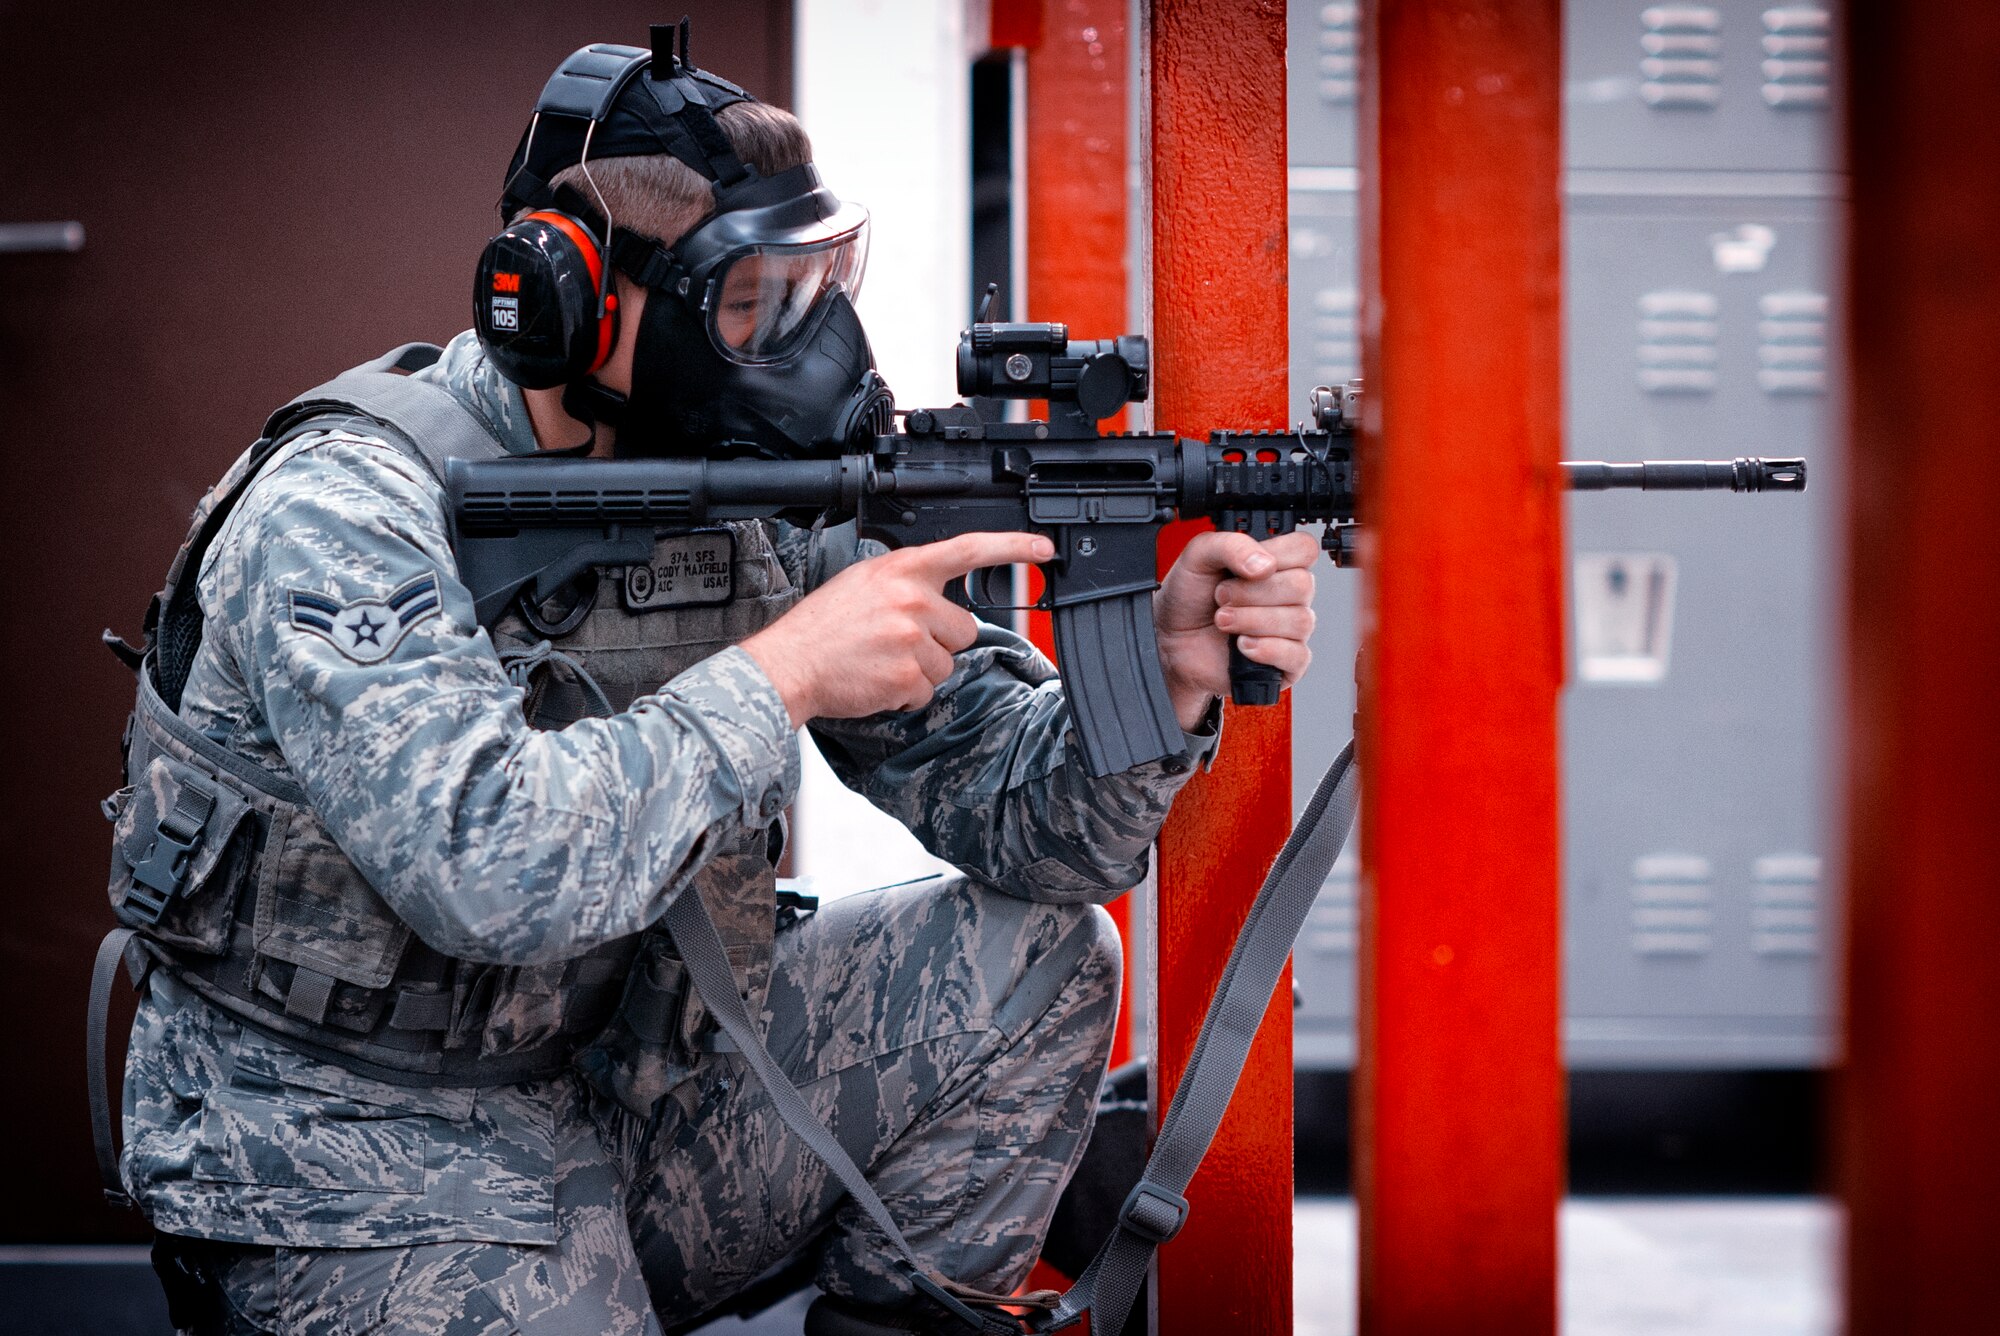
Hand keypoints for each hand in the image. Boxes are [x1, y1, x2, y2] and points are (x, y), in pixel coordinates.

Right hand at [742, 531, 1055, 724]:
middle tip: (897, 644)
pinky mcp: (910, 675)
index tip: (1043, 549)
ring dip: (920, 672)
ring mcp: (913, 638)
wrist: (788, 665)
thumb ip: (906, 584)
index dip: (1012, 547)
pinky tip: (876, 681)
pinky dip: (905, 696)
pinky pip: (927, 693)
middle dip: (939, 643)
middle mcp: (912, 598)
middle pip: (964, 628)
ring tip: (880, 663)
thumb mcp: (863, 584)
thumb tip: (939, 599)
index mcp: (902, 569)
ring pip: (947, 665)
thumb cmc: (821, 628)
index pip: (968, 549)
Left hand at [1154, 530, 1319, 728]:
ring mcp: (1290, 629)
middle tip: (1221, 597)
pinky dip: (1266, 649)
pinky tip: (1242, 646)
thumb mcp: (1198, 556)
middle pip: (1302, 585)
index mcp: (1275, 562)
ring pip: (1300, 620)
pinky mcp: (1286, 662)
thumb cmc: (1188, 598)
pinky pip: (1297, 655)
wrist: (1170, 640)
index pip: (1305, 549)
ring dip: (1252, 621)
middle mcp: (1288, 594)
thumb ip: (1231, 545)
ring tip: (1223, 621)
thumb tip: (1265, 563)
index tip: (1246, 568)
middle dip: (1253, 593)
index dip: (1278, 556)